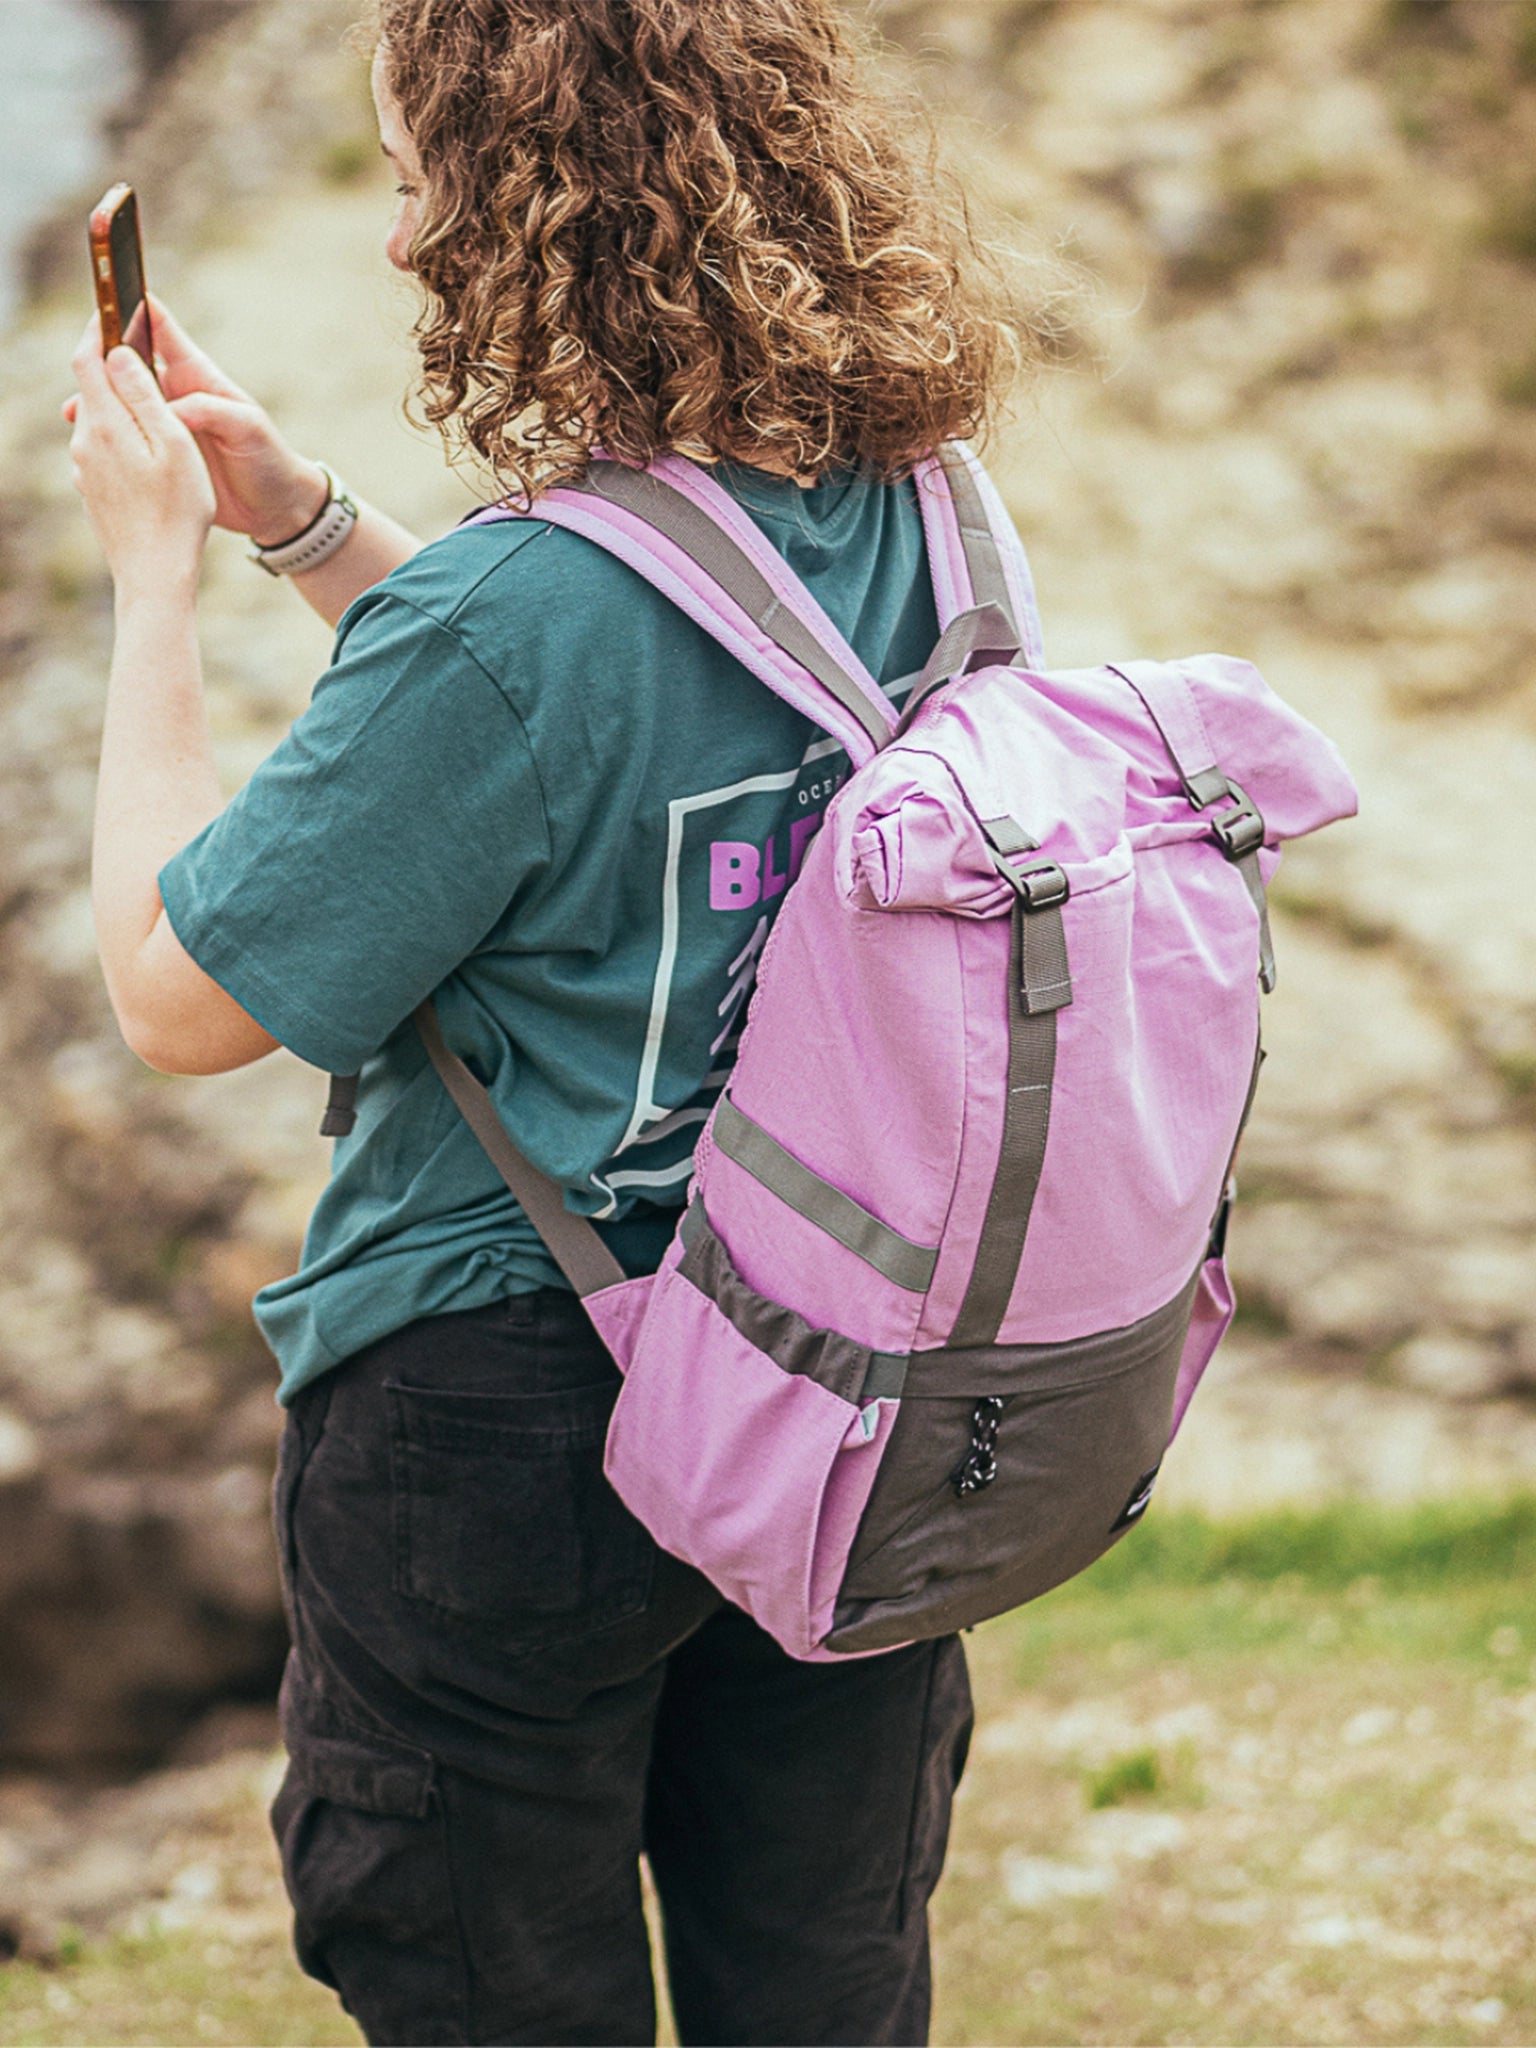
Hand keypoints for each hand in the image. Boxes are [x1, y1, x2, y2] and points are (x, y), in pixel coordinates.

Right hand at [66, 298, 328, 547]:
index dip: (135, 307)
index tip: (110, 290)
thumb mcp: (248, 428)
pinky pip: (126, 438)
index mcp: (197, 376)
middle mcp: (175, 393)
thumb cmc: (269, 459)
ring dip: (96, 403)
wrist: (276, 508)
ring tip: (73, 412)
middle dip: (100, 357)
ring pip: (120, 403)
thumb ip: (212, 410)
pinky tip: (88, 446)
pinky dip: (106, 438)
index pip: (160, 329)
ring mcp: (165, 423)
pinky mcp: (161, 453)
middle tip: (76, 359)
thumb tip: (171, 406)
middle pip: (128, 364)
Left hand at [70, 312, 216, 594]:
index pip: (88, 358)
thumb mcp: (174, 443)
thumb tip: (118, 353)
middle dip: (114, 369)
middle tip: (143, 355)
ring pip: (98, 421)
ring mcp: (83, 469)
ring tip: (154, 413)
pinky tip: (149, 459)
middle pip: (91, 388)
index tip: (114, 311)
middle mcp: (84, 442)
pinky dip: (123, 441)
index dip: (100, 329)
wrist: (155, 575)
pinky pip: (103, 451)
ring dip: (122, 408)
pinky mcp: (91, 491)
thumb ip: (144, 394)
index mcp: (105, 423)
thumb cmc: (178, 510)